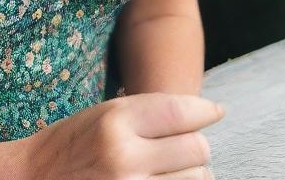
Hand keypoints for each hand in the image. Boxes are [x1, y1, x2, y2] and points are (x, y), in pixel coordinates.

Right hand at [22, 92, 224, 179]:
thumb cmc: (70, 146)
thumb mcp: (104, 115)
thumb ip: (149, 114)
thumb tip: (208, 114)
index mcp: (114, 121)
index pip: (182, 111)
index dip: (205, 111)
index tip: (214, 112)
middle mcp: (125, 157)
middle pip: (197, 148)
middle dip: (195, 146)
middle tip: (182, 146)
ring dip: (191, 175)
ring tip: (167, 170)